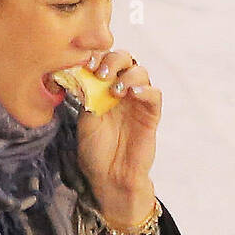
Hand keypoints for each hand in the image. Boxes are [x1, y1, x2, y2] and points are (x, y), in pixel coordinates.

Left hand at [75, 49, 161, 216]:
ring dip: (127, 76)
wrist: (110, 176)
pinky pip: (154, 94)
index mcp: (102, 89)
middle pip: (124, 59)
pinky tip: (133, 95)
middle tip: (101, 73)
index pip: (104, 61)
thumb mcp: (85, 120)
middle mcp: (121, 90)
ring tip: (115, 91)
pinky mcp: (151, 114)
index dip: (96, 57)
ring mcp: (137, 101)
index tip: (86, 64)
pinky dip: (145, 90)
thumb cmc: (95, 151)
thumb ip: (86, 96)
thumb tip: (80, 72)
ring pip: (140, 72)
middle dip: (112, 60)